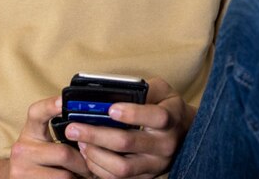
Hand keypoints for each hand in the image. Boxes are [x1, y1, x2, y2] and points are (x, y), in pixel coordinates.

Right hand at [9, 95, 90, 177]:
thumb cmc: (41, 160)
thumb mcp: (46, 144)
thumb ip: (62, 134)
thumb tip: (91, 130)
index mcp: (30, 132)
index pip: (37, 113)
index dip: (50, 106)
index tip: (63, 101)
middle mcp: (21, 149)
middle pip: (63, 153)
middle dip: (82, 162)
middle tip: (90, 165)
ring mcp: (21, 170)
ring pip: (64, 175)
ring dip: (77, 177)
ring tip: (79, 175)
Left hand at [70, 77, 193, 178]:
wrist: (184, 133)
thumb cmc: (166, 107)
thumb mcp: (161, 90)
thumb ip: (141, 88)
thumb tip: (111, 90)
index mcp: (170, 119)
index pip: (156, 116)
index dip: (133, 113)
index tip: (110, 109)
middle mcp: (164, 145)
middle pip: (128, 142)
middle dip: (97, 135)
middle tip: (74, 128)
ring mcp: (155, 164)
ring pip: (121, 167)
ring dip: (95, 154)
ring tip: (79, 141)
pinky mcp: (146, 177)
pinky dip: (99, 168)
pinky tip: (88, 154)